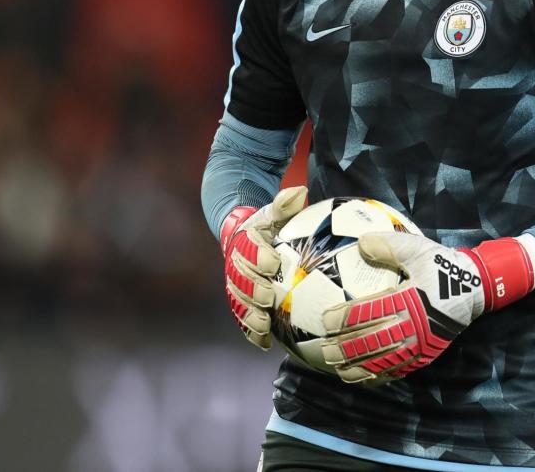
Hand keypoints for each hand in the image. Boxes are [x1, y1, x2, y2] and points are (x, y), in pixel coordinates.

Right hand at [220, 186, 307, 349]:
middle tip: (268, 297)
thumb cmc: (268, 226)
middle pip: (240, 278)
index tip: (273, 263)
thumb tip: (299, 191)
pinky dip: (251, 332)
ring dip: (249, 313)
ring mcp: (236, 284)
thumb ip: (284, 204)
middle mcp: (236, 263)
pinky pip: (242, 318)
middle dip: (252, 288)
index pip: (248, 246)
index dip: (258, 255)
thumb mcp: (275, 212)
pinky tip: (265, 343)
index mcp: (245, 240)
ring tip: (264, 324)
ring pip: (238, 301)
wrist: (241, 236)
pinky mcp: (240, 301)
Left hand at [321, 234, 534, 382]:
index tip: (324, 319)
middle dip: (342, 348)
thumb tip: (361, 241)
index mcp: (406, 301)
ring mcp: (419, 346)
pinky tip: (363, 378)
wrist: (477, 288)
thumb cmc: (444, 266)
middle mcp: (411, 327)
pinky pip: (398, 371)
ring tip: (337, 368)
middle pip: (368, 343)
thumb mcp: (419, 249)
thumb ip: (389, 246)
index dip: (341, 319)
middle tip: (321, 348)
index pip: (365, 314)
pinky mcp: (426, 356)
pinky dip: (378, 377)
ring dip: (356, 367)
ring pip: (381, 362)